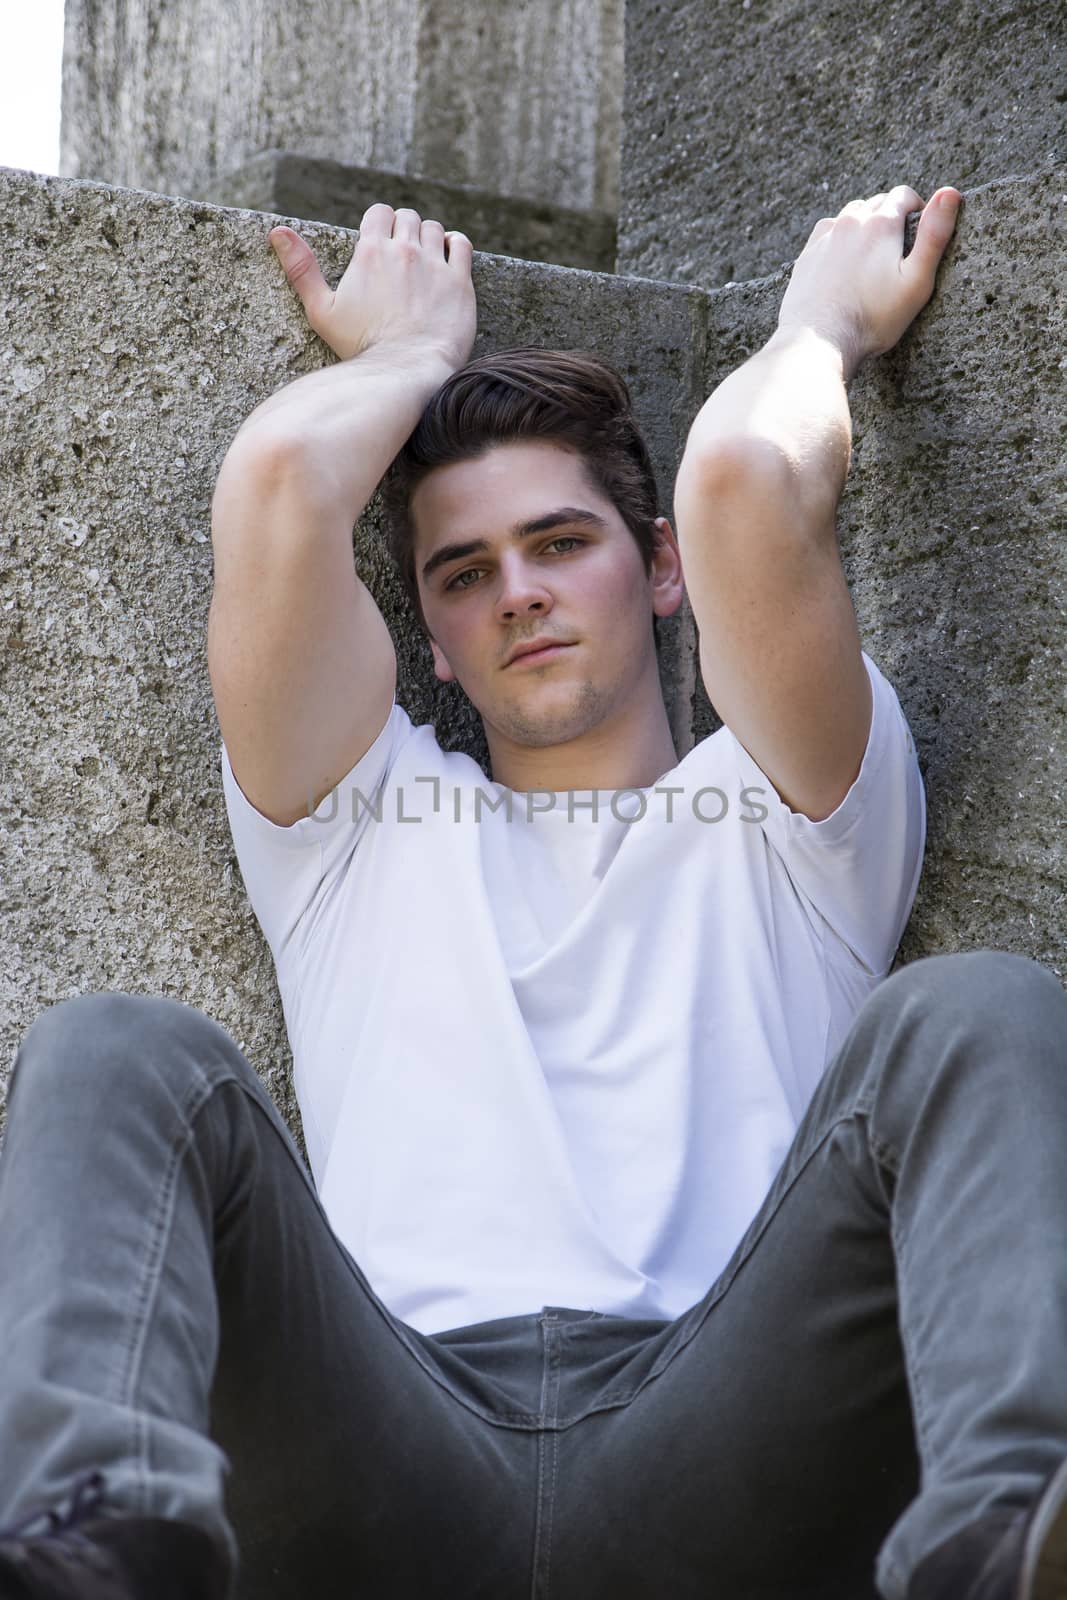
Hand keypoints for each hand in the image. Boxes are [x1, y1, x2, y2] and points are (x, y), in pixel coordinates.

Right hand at [267, 203, 477, 368]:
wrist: (405, 370)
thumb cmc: (361, 346)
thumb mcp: (322, 311)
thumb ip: (302, 269)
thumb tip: (276, 231)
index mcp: (371, 251)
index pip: (378, 213)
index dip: (379, 224)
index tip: (380, 242)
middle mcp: (404, 250)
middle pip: (407, 217)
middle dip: (403, 230)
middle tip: (401, 256)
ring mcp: (434, 264)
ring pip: (433, 228)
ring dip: (427, 237)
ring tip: (424, 259)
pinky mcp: (459, 282)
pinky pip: (461, 244)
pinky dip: (455, 244)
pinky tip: (449, 256)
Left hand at [776, 186, 961, 377]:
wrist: (819, 341)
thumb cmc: (872, 318)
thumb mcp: (916, 281)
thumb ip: (934, 235)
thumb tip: (950, 192)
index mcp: (880, 224)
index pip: (904, 195)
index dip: (917, 208)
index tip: (919, 231)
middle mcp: (850, 221)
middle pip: (877, 203)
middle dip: (891, 217)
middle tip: (897, 249)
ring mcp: (825, 237)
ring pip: (850, 215)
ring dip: (863, 225)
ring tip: (871, 255)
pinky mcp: (807, 255)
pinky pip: (827, 233)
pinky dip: (838, 238)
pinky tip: (843, 261)